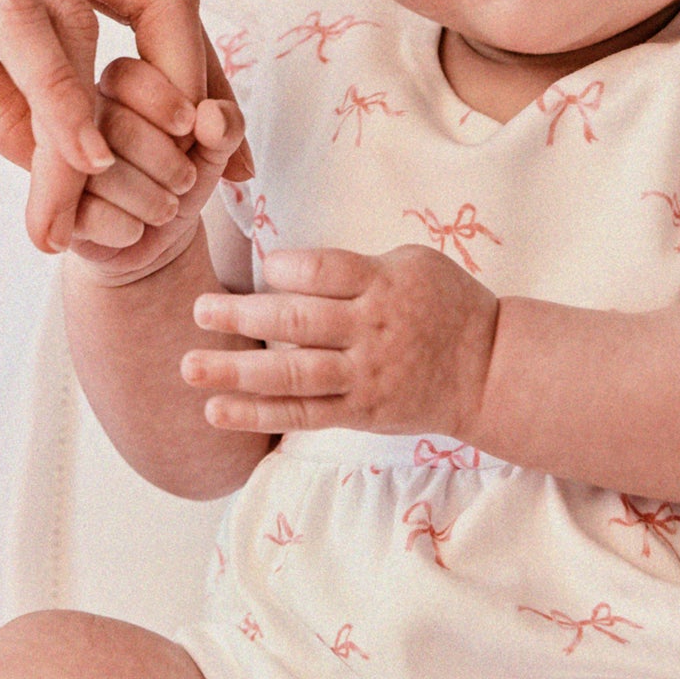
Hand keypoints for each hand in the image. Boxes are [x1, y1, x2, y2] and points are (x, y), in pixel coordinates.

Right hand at [0, 0, 224, 251]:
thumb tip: (69, 156)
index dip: (195, 64)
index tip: (215, 156)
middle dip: (187, 90)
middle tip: (191, 189)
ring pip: (83, 13)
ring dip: (96, 129)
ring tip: (84, 211)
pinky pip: (17, 13)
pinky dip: (55, 91)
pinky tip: (67, 154)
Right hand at [64, 57, 246, 282]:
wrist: (155, 238)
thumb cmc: (180, 180)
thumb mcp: (214, 150)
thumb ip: (226, 126)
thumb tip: (212, 116)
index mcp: (115, 87)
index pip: (128, 77)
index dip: (165, 106)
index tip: (189, 129)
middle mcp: (79, 119)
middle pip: (118, 128)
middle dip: (167, 164)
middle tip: (185, 182)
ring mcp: (60, 162)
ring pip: (102, 174)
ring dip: (152, 202)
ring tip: (166, 209)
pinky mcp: (51, 209)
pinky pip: (89, 216)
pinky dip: (126, 230)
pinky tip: (134, 230)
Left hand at [183, 243, 499, 438]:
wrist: (489, 369)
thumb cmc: (447, 305)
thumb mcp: (413, 263)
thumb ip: (357, 265)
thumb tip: (291, 265)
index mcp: (382, 284)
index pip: (322, 271)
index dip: (284, 268)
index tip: (262, 268)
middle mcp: (369, 331)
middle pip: (295, 322)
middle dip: (240, 316)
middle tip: (197, 310)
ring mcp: (363, 376)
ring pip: (291, 375)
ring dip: (235, 372)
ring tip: (190, 367)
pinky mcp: (359, 412)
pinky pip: (301, 414)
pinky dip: (256, 415)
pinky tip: (216, 410)